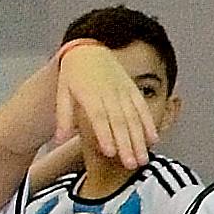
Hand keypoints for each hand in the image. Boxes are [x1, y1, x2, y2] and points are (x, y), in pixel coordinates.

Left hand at [51, 39, 159, 175]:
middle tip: (131, 165)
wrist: (87, 49)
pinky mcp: (131, 89)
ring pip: (133, 117)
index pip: (98, 117)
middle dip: (126, 144)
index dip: (104, 135)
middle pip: (119, 121)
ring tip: (143, 159)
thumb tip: (59, 140)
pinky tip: (154, 139)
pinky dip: (149, 123)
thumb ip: (63, 116)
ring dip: (139, 139)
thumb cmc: (72, 73)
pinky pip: (142, 107)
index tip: (110, 153)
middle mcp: (108, 92)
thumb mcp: (62, 91)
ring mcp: (122, 90)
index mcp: (89, 94)